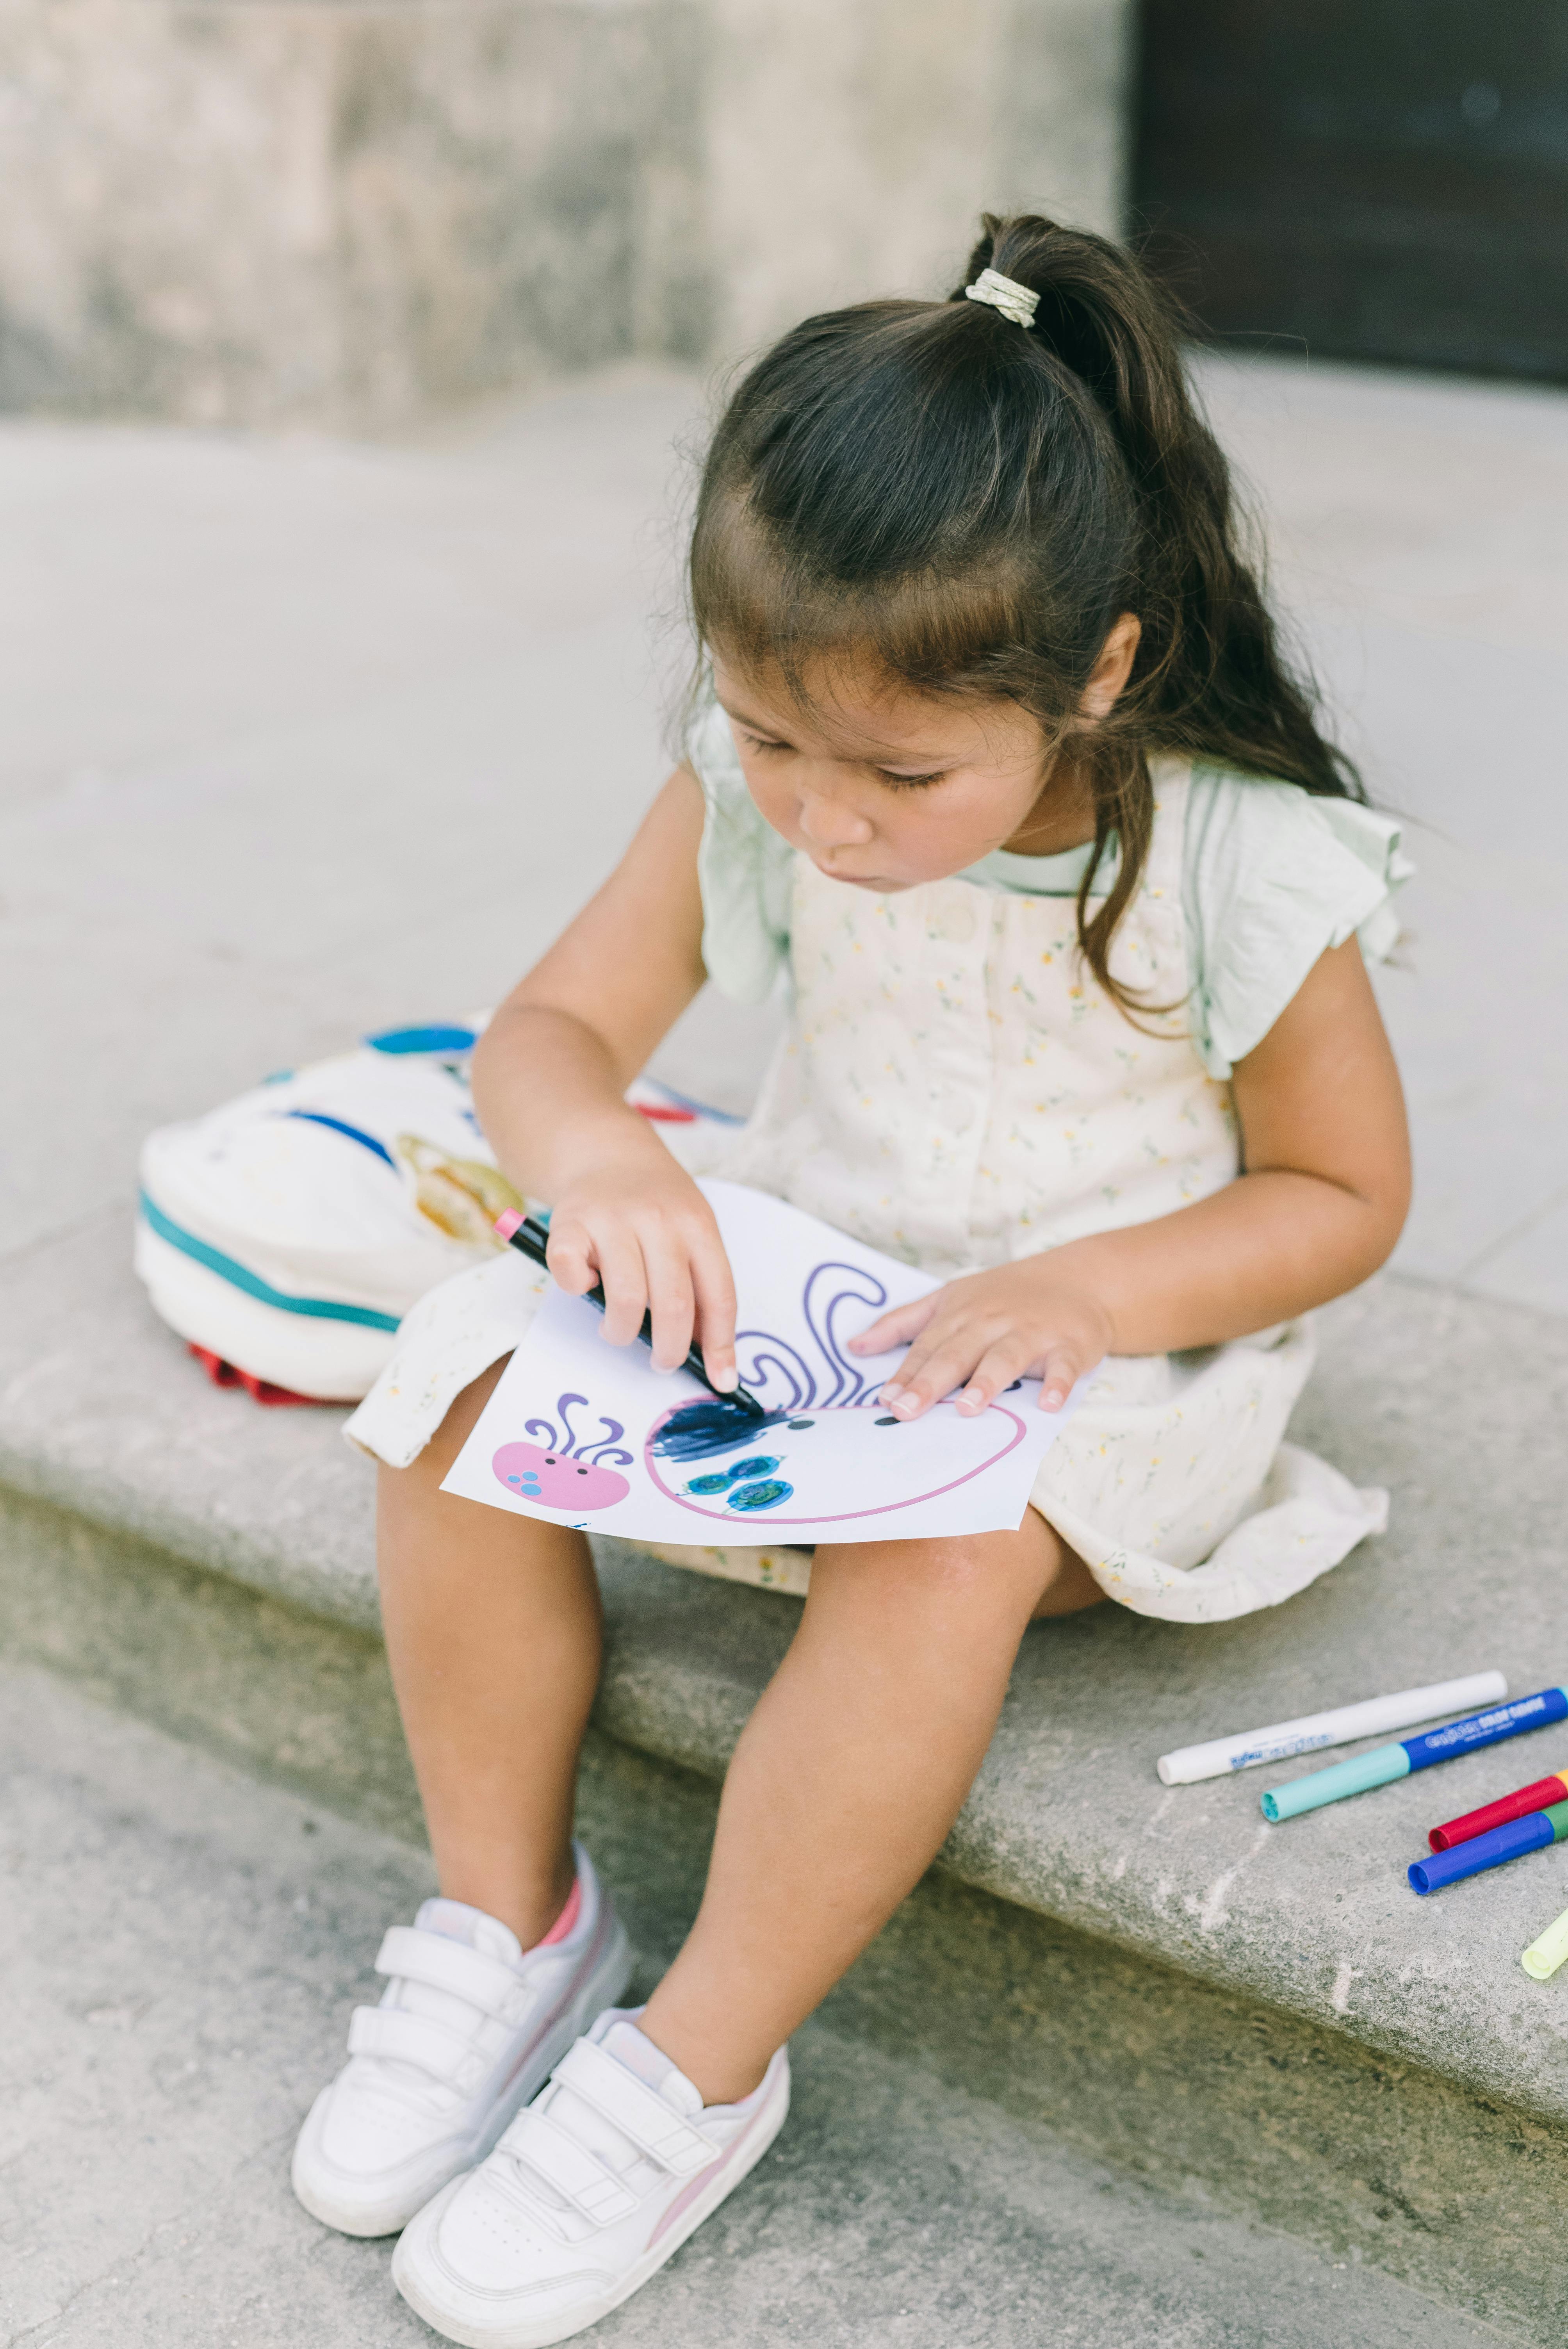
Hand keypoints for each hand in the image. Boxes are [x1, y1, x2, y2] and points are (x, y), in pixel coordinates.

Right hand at [543, 1143, 737, 1385]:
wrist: (606, 1152)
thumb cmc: (656, 1205)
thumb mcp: (692, 1229)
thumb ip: (702, 1283)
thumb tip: (713, 1357)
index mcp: (698, 1225)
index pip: (718, 1295)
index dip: (721, 1345)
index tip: (721, 1381)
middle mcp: (658, 1219)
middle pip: (673, 1305)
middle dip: (670, 1350)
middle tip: (662, 1361)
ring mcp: (611, 1220)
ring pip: (625, 1300)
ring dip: (621, 1332)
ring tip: (619, 1330)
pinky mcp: (568, 1225)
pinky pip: (573, 1279)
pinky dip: (578, 1293)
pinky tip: (587, 1286)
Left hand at [846, 1258, 1112, 1418]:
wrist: (1078, 1279)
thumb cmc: (1005, 1295)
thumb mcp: (949, 1299)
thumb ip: (902, 1323)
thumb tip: (853, 1346)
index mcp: (960, 1314)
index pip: (927, 1348)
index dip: (906, 1375)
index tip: (885, 1401)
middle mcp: (992, 1322)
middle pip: (957, 1354)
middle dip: (931, 1383)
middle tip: (907, 1411)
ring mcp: (1031, 1333)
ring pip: (1005, 1358)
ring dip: (987, 1382)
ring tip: (968, 1409)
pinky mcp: (1068, 1345)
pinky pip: (1062, 1368)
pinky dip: (1057, 1385)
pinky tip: (1047, 1404)